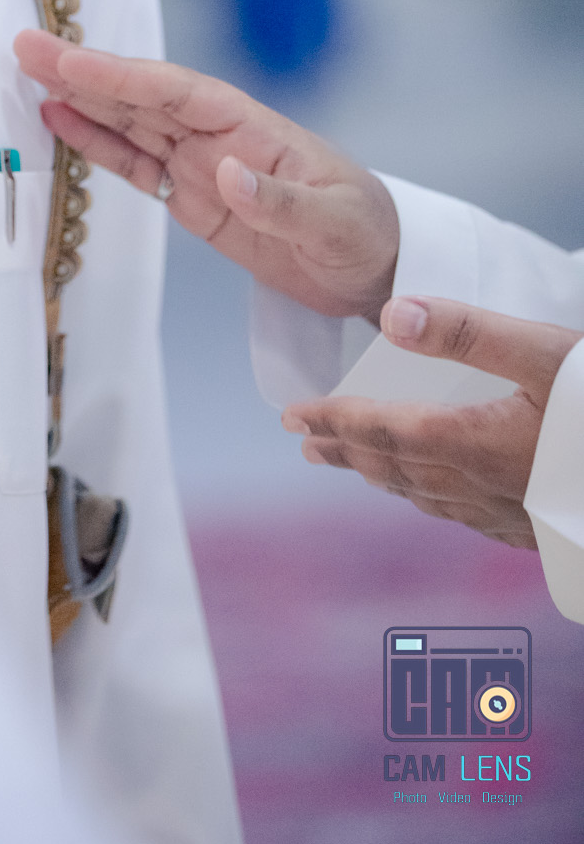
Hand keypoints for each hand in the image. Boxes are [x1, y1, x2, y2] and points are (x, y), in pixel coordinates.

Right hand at [13, 28, 398, 319]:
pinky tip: (59, 121)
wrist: (375, 268)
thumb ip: (280, 202)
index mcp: (251, 127)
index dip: (121, 77)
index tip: (71, 63)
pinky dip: (95, 143)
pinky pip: (135, 164)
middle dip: (83, 72)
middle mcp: (218, 135)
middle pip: (140, 96)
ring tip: (28, 73)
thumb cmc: (366, 234)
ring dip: (79, 99)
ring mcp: (199, 163)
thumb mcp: (334, 222)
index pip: (175, 93)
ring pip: (129, 122)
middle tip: (26, 45)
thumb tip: (225, 173)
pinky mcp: (190, 197)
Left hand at [282, 296, 583, 547]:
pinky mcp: (542, 529)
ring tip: (354, 463)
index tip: (294, 414)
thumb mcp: (549, 352)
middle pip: (396, 469)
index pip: (383, 433)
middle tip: (305, 439)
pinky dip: (433, 497)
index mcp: (477, 445)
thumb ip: (470, 330)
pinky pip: (467, 515)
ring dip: (383, 476)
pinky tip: (437, 494)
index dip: (335, 422)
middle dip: (346, 451)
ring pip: (428, 496)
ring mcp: (514, 516)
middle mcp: (485, 488)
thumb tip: (392, 313)